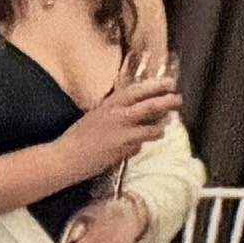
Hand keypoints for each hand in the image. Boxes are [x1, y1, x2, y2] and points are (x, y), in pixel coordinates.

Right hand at [51, 66, 179, 187]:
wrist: (65, 159)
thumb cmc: (76, 138)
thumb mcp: (95, 117)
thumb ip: (114, 113)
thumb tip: (132, 114)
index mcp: (109, 105)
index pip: (138, 90)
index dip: (156, 85)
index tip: (170, 83)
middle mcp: (118, 116)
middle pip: (151, 106)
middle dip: (168, 102)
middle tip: (178, 100)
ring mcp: (123, 134)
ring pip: (151, 128)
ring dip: (160, 128)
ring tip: (164, 127)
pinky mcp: (123, 151)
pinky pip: (139, 146)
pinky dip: (140, 146)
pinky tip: (136, 147)